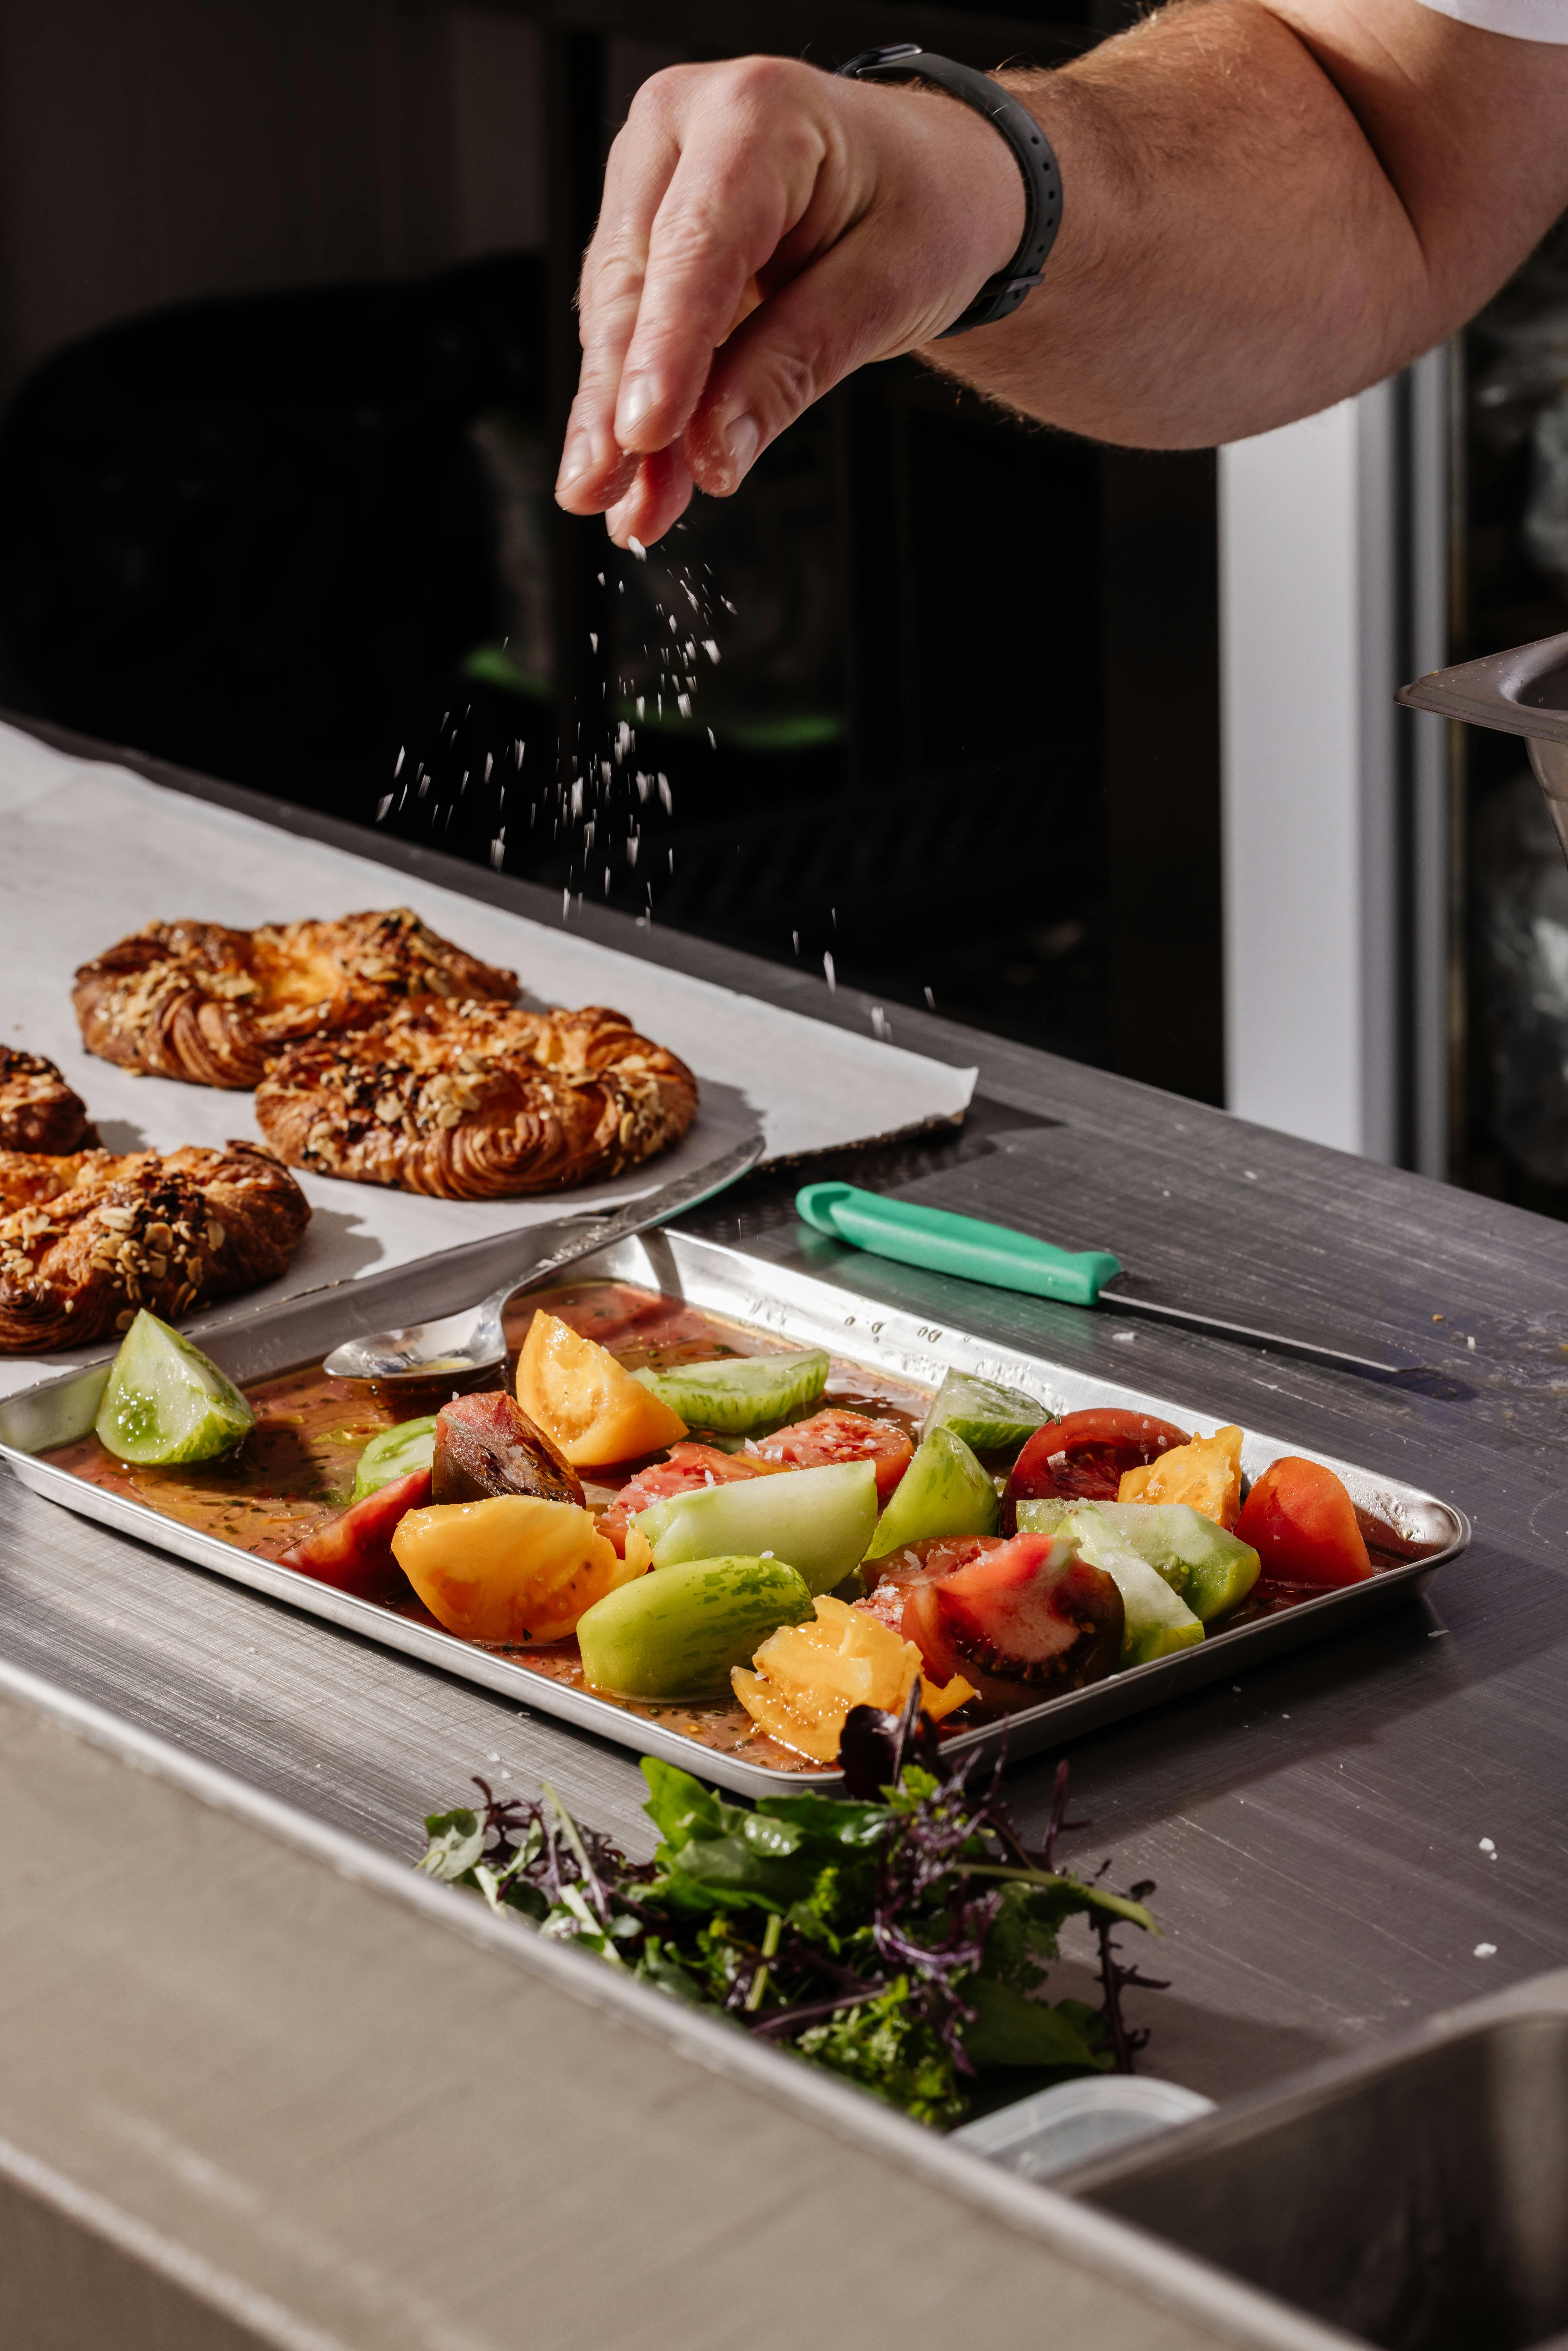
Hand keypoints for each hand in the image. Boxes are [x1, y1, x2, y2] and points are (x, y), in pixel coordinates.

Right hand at [554, 56, 1025, 545]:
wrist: (931, 180)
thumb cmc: (922, 208)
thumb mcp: (888, 288)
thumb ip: (796, 364)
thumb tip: (713, 451)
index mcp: (756, 113)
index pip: (696, 245)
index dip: (663, 349)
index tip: (643, 433)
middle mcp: (684, 128)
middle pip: (634, 281)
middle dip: (617, 400)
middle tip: (603, 492)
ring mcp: (654, 177)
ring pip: (616, 315)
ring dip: (616, 421)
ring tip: (621, 506)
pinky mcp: (648, 235)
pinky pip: (633, 331)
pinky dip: (637, 409)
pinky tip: (637, 477)